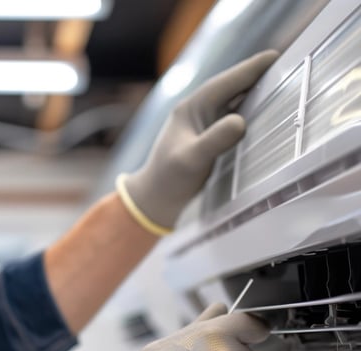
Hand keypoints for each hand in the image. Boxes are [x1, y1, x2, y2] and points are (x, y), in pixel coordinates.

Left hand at [118, 50, 278, 232]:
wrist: (157, 198)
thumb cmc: (170, 178)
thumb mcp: (191, 159)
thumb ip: (214, 140)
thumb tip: (240, 121)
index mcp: (191, 108)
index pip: (224, 83)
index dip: (249, 69)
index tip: (275, 56)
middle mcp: (199, 111)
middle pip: (233, 88)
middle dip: (258, 77)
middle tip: (290, 65)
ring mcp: (205, 123)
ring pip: (236, 102)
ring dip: (257, 93)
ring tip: (287, 84)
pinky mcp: (211, 137)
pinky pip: (236, 118)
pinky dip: (252, 113)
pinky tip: (270, 114)